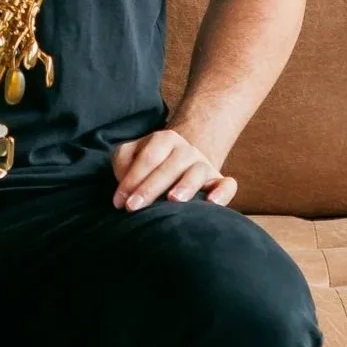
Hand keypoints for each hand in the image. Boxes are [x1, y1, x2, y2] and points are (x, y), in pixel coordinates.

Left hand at [111, 127, 237, 209]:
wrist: (178, 166)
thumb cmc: (149, 165)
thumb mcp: (131, 155)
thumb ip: (123, 161)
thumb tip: (125, 179)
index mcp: (164, 139)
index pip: (148, 158)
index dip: (132, 179)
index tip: (119, 202)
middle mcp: (186, 150)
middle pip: (170, 165)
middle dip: (150, 187)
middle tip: (134, 207)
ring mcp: (204, 165)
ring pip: (198, 171)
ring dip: (185, 185)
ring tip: (172, 200)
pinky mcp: (219, 182)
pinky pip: (227, 185)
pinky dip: (222, 192)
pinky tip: (212, 203)